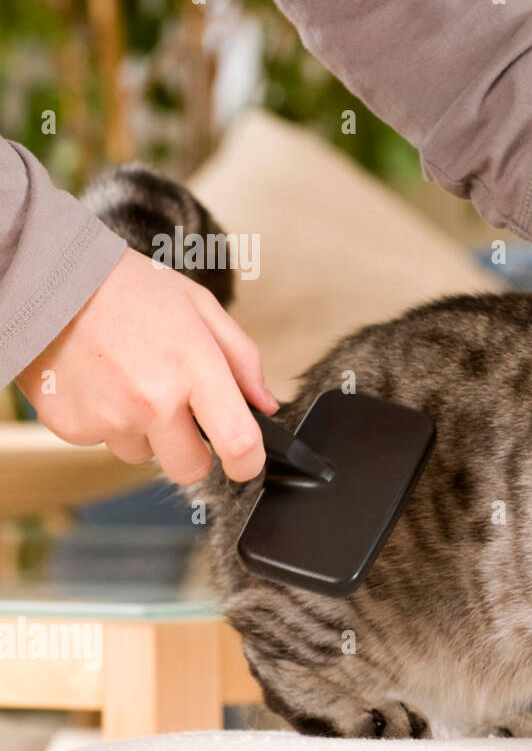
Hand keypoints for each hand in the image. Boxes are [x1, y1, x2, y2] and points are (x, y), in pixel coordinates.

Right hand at [16, 247, 276, 483]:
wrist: (47, 281)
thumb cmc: (129, 289)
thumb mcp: (200, 307)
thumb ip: (242, 359)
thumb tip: (265, 405)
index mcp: (195, 367)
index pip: (239, 443)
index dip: (249, 463)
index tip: (246, 462)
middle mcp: (154, 399)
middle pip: (191, 468)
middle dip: (193, 449)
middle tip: (179, 411)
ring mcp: (111, 417)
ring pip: (144, 455)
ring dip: (145, 431)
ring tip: (130, 381)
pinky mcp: (73, 427)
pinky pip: (104, 443)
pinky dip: (107, 422)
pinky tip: (101, 384)